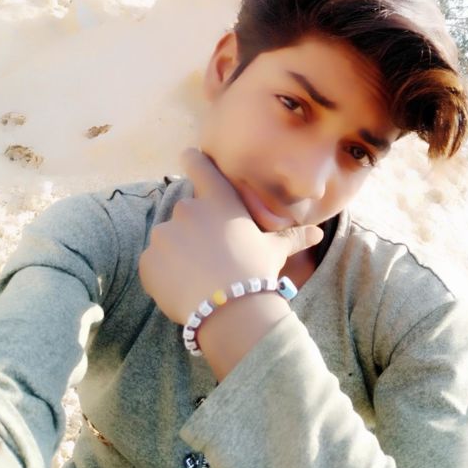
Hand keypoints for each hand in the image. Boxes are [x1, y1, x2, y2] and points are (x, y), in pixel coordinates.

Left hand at [138, 148, 322, 324]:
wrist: (229, 311)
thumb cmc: (255, 273)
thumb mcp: (273, 251)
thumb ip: (291, 238)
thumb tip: (319, 233)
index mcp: (218, 200)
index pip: (198, 165)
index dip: (192, 159)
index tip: (188, 156)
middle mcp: (188, 209)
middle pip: (186, 212)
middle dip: (194, 229)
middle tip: (210, 255)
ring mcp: (165, 234)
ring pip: (168, 239)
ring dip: (178, 251)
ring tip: (198, 276)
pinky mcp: (148, 260)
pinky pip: (153, 262)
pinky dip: (163, 272)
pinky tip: (182, 287)